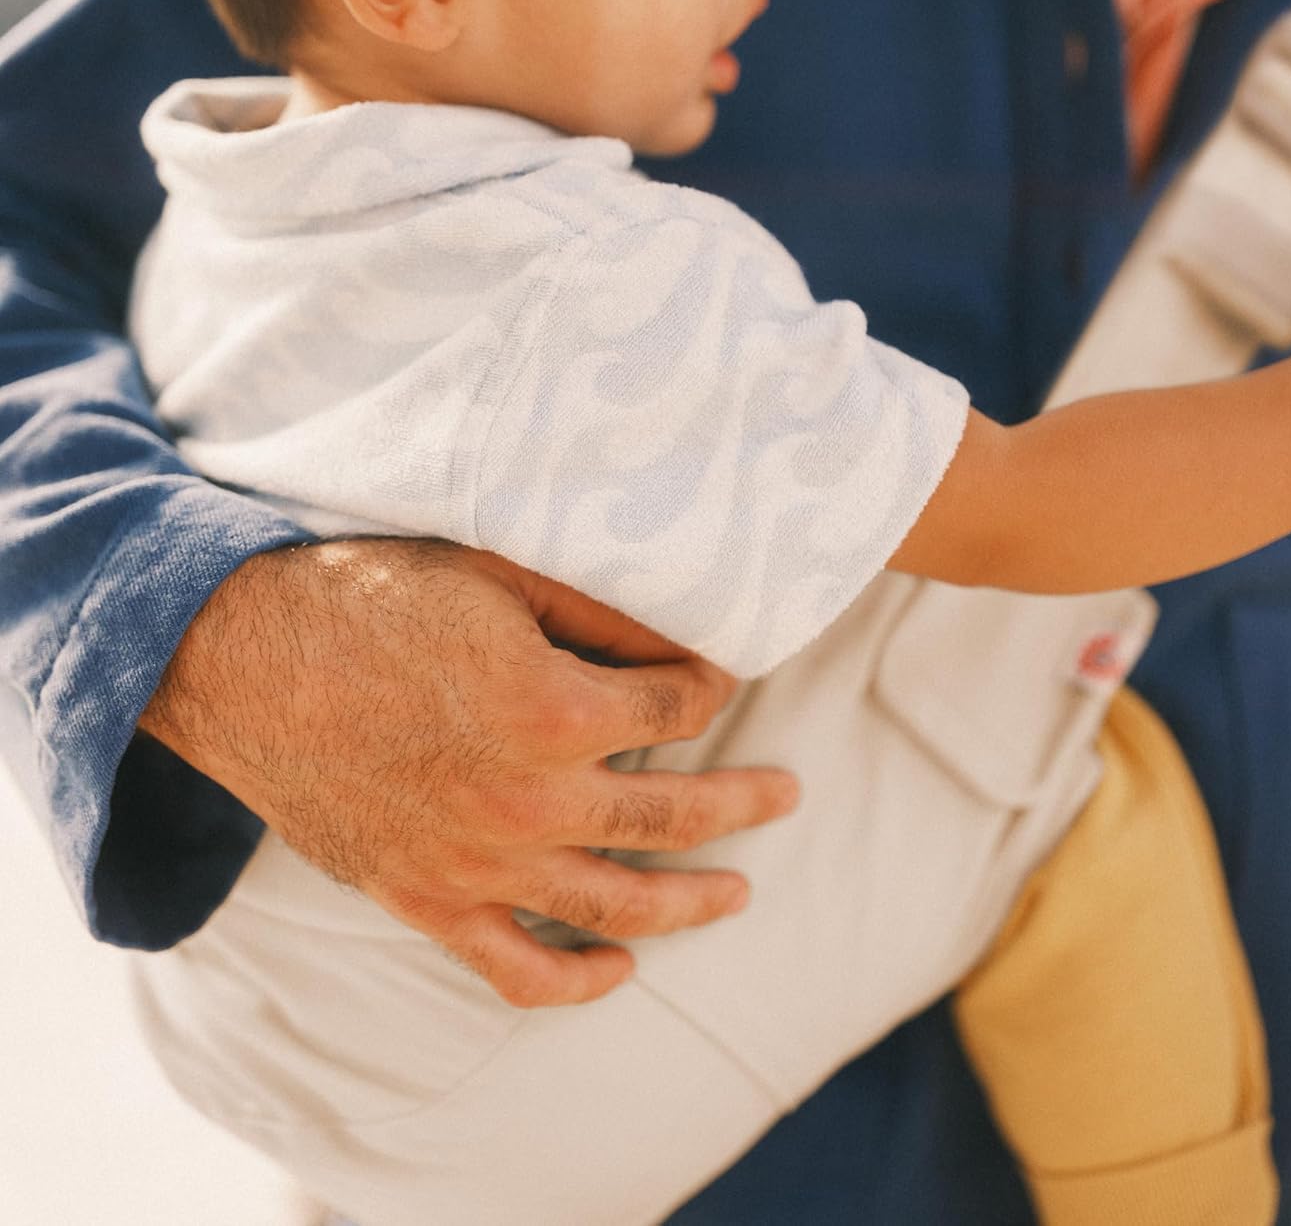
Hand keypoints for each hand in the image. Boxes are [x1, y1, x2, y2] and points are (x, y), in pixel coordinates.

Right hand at [139, 539, 798, 1006]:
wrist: (240, 656)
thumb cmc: (372, 597)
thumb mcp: (500, 572)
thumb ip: (603, 612)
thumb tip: (687, 641)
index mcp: (556, 710)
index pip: (677, 707)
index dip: (708, 685)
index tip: (718, 676)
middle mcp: (531, 801)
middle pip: (673, 814)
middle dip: (742, 802)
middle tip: (786, 794)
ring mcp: (481, 863)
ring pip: (618, 905)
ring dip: (691, 901)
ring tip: (740, 892)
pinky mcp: (428, 899)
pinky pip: (518, 970)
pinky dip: (577, 982)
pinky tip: (621, 972)